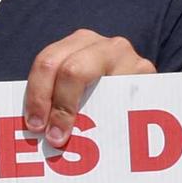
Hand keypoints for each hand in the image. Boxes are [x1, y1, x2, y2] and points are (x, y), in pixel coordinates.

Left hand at [20, 29, 151, 150]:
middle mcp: (104, 45)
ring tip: (78, 140)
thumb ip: (57, 97)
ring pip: (100, 87)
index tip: (34, 125)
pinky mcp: (148, 75)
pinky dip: (112, 120)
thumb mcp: (78, 87)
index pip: (48, 62)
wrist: (143, 90)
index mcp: (78, 42)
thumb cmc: (100, 93)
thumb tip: (33, 131)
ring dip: (86, 117)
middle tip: (54, 137)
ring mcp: (129, 57)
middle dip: (59, 107)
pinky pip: (125, 99)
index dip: (37, 94)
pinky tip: (104, 136)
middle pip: (71, 70)